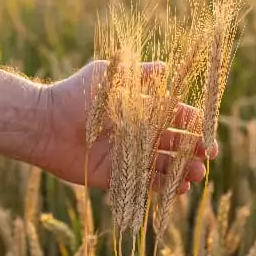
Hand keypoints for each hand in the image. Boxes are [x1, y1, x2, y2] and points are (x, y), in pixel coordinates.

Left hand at [32, 60, 217, 191]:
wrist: (46, 124)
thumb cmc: (75, 95)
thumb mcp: (108, 77)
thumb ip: (138, 75)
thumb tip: (166, 67)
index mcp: (139, 109)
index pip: (173, 116)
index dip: (193, 123)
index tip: (209, 129)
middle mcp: (136, 133)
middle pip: (173, 143)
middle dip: (193, 148)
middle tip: (209, 155)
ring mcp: (127, 156)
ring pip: (163, 165)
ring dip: (182, 169)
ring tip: (197, 174)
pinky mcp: (115, 176)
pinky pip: (144, 183)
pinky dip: (162, 186)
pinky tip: (179, 188)